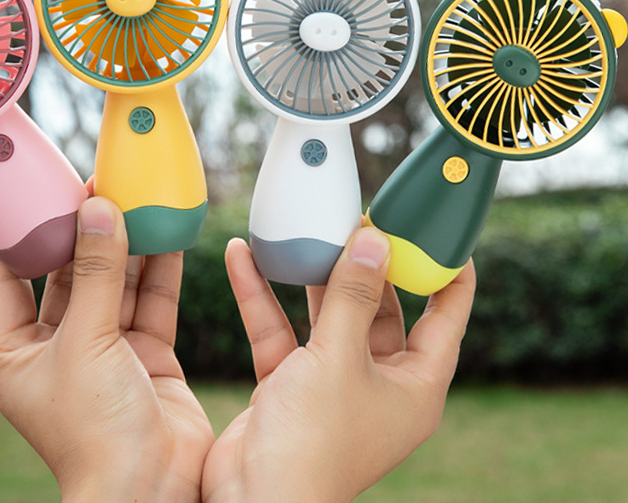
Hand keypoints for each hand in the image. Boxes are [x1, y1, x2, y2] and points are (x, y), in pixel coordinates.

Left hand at [0, 195, 213, 502]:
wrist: (153, 489)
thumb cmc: (94, 430)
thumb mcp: (86, 340)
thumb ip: (97, 272)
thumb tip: (97, 207)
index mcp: (19, 351)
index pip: (6, 278)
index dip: (15, 232)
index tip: (26, 189)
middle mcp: (60, 346)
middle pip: (68, 273)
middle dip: (82, 229)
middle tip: (95, 182)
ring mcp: (107, 348)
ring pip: (115, 281)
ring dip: (125, 242)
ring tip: (134, 195)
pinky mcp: (149, 353)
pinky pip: (153, 300)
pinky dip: (161, 268)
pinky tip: (168, 232)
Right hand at [202, 227, 475, 502]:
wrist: (251, 502)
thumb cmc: (313, 442)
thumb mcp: (339, 356)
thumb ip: (354, 295)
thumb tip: (374, 240)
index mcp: (415, 384)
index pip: (446, 317)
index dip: (447, 272)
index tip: (439, 231)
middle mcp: (379, 381)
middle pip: (382, 307)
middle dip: (368, 263)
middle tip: (358, 217)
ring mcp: (332, 382)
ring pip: (329, 314)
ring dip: (312, 276)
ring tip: (307, 229)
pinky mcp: (290, 382)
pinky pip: (280, 330)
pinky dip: (262, 297)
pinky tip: (243, 257)